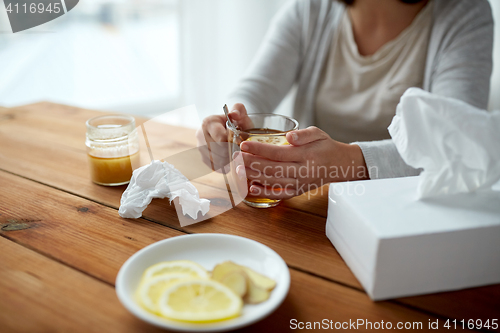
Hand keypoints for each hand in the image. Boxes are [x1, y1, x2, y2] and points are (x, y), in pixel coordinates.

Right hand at [196, 103, 252, 170]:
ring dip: (230, 159)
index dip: (234, 142)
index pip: (221, 139)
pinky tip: (230, 158)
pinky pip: (216, 167)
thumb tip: (234, 115)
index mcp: (208, 123)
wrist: (230, 129)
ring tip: (235, 152)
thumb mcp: (240, 113)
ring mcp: (200, 148)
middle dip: (232, 151)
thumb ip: (239, 110)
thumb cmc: (236, 122)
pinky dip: (225, 165)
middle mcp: (200, 135)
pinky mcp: (203, 158)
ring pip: (218, 161)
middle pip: (220, 151)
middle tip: (239, 147)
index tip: (240, 140)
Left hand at [236, 126, 368, 198]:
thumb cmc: (326, 146)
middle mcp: (302, 171)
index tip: (244, 145)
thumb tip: (289, 136)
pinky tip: (252, 188)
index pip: (278, 153)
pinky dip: (265, 193)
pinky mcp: (298, 191)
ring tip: (239, 170)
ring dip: (254, 176)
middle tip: (236, 157)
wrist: (340, 164)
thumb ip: (304, 134)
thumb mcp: (318, 133)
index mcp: (306, 155)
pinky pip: (280, 194)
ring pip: (273, 181)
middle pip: (272, 168)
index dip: (259, 150)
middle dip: (252, 163)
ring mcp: (300, 183)